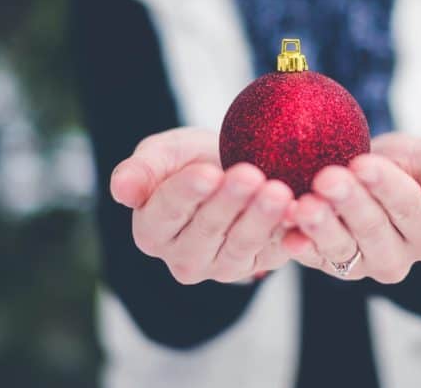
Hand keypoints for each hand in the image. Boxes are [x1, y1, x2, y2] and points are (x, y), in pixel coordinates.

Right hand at [110, 127, 293, 284]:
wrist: (231, 167)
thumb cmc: (190, 159)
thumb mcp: (162, 154)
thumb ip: (141, 170)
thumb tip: (121, 189)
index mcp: (152, 230)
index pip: (167, 212)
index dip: (187, 193)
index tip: (207, 172)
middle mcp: (183, 257)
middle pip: (207, 230)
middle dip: (230, 202)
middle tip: (251, 175)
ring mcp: (222, 266)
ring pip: (241, 245)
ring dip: (261, 218)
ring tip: (278, 191)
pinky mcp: (258, 265)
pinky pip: (274, 252)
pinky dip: (288, 234)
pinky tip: (300, 215)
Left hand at [282, 132, 420, 283]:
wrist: (368, 172)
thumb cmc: (406, 166)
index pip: (409, 208)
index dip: (386, 186)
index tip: (362, 163)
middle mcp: (397, 257)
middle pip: (373, 230)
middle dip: (349, 202)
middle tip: (327, 178)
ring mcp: (361, 265)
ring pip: (341, 248)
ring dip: (321, 227)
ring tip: (304, 206)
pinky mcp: (328, 265)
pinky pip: (312, 258)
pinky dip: (299, 246)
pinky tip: (287, 234)